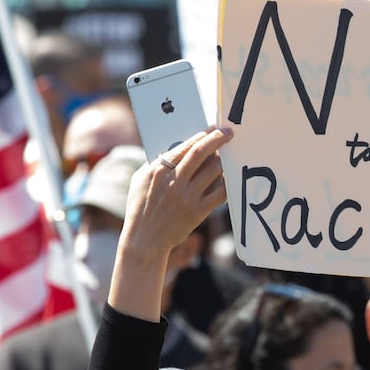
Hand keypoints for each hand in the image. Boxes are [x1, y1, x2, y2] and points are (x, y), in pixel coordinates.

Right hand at [119, 128, 230, 261]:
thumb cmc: (140, 208)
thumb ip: (157, 164)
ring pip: (213, 170)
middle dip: (218, 139)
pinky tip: (229, 178)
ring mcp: (187, 197)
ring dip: (223, 160)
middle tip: (228, 132)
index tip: (213, 129)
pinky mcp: (198, 211)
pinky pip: (220, 193)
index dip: (202, 135)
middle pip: (201, 153)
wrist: (144, 240)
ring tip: (228, 156)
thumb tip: (176, 149)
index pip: (185, 146)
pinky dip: (226, 182)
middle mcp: (174, 182)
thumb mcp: (140, 180)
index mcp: (158, 171)